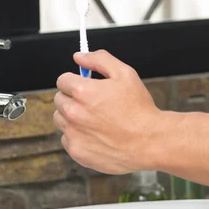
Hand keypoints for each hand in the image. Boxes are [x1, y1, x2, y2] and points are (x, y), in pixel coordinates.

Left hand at [53, 50, 162, 173]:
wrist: (150, 141)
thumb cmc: (139, 109)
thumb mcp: (124, 74)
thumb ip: (99, 60)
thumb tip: (79, 56)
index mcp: (82, 91)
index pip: (62, 80)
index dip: (74, 80)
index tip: (84, 85)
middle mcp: (74, 113)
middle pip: (59, 99)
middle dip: (72, 98)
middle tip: (93, 103)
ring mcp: (73, 134)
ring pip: (60, 119)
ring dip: (72, 117)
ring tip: (95, 119)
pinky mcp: (77, 151)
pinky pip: (67, 139)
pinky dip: (77, 136)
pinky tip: (95, 134)